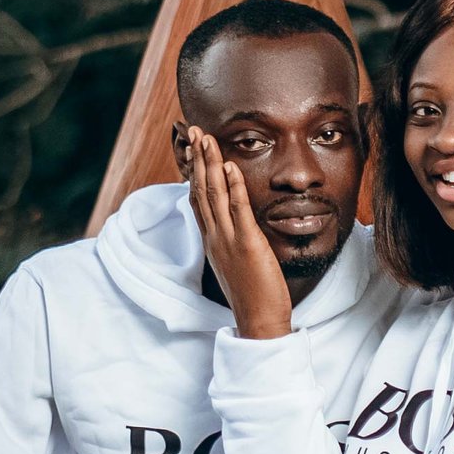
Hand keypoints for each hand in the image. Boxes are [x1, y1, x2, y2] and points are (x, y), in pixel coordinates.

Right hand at [184, 128, 294, 339]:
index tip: (194, 149)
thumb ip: (234, 239)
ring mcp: (228, 241)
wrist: (258, 322)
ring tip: (208, 139)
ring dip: (210, 165)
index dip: (194, 172)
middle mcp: (215, 237)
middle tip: (195, 131)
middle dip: (198, 159)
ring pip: (214, 196)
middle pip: (201, 191)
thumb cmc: (253, 294)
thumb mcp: (237, 261)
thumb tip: (237, 222)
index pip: (198, 199)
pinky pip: (238, 211)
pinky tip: (231, 166)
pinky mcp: (247, 246)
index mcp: (212, 240)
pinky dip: (233, 187)